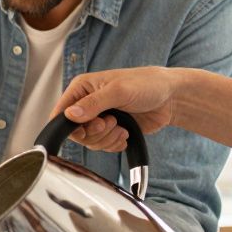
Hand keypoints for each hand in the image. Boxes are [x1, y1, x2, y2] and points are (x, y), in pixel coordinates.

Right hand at [50, 67, 180, 151]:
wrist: (171, 97)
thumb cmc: (147, 84)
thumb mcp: (118, 91)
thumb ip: (93, 103)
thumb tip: (70, 115)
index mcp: (82, 88)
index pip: (61, 113)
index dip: (71, 126)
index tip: (88, 127)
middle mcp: (87, 103)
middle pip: (76, 132)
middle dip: (95, 133)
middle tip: (111, 123)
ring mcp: (99, 118)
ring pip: (90, 142)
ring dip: (107, 139)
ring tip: (122, 127)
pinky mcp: (111, 130)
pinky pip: (103, 146)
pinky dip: (114, 144)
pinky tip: (126, 134)